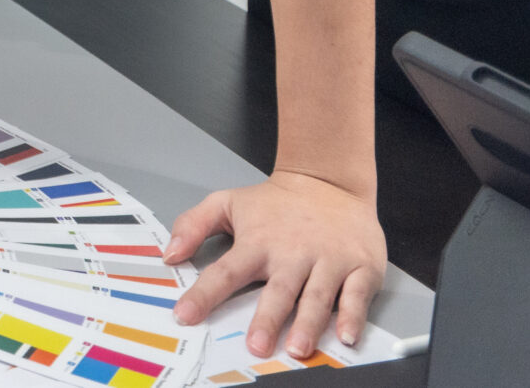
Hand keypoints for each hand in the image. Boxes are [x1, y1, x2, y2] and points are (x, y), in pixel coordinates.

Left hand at [167, 170, 385, 360]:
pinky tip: (346, 335)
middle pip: (278, 290)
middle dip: (267, 319)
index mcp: (258, 243)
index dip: (204, 295)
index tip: (186, 315)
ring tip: (297, 348)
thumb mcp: (227, 202)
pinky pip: (357, 294)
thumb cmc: (276, 202)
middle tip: (256, 345)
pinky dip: (353, 315)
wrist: (329, 181)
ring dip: (308, 323)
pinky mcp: (360, 266)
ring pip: (317, 296)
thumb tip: (170, 254)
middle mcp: (292, 254)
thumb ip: (193, 225)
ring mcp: (328, 260)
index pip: (225, 271)